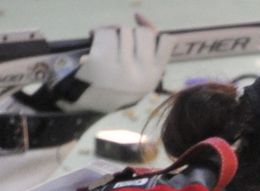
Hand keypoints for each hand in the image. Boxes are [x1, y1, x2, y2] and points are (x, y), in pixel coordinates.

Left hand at [54, 18, 171, 113]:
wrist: (89, 101)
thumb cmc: (117, 84)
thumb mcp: (140, 72)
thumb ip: (146, 48)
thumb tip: (139, 15)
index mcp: (154, 75)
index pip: (167, 42)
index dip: (153, 30)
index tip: (139, 28)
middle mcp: (142, 73)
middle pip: (143, 33)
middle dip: (130, 32)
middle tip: (118, 42)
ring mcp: (122, 68)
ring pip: (123, 30)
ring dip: (112, 30)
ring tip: (104, 40)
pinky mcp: (100, 62)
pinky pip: (104, 33)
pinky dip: (97, 32)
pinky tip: (92, 38)